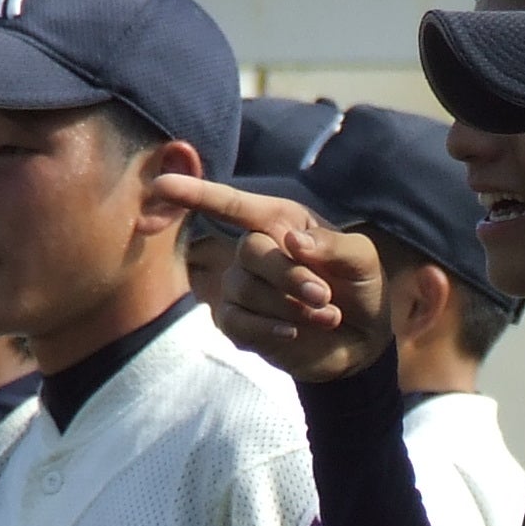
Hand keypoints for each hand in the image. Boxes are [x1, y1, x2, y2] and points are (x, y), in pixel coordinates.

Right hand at [147, 174, 392, 381]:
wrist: (362, 340)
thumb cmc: (360, 287)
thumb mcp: (362, 260)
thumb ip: (335, 245)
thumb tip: (291, 242)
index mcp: (281, 222)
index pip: (233, 205)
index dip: (197, 194)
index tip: (162, 185)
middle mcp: (256, 249)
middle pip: (250, 251)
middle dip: (289, 275)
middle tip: (324, 296)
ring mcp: (243, 287)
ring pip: (246, 288)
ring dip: (290, 305)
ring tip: (328, 315)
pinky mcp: (238, 323)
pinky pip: (237, 321)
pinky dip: (268, 327)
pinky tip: (294, 331)